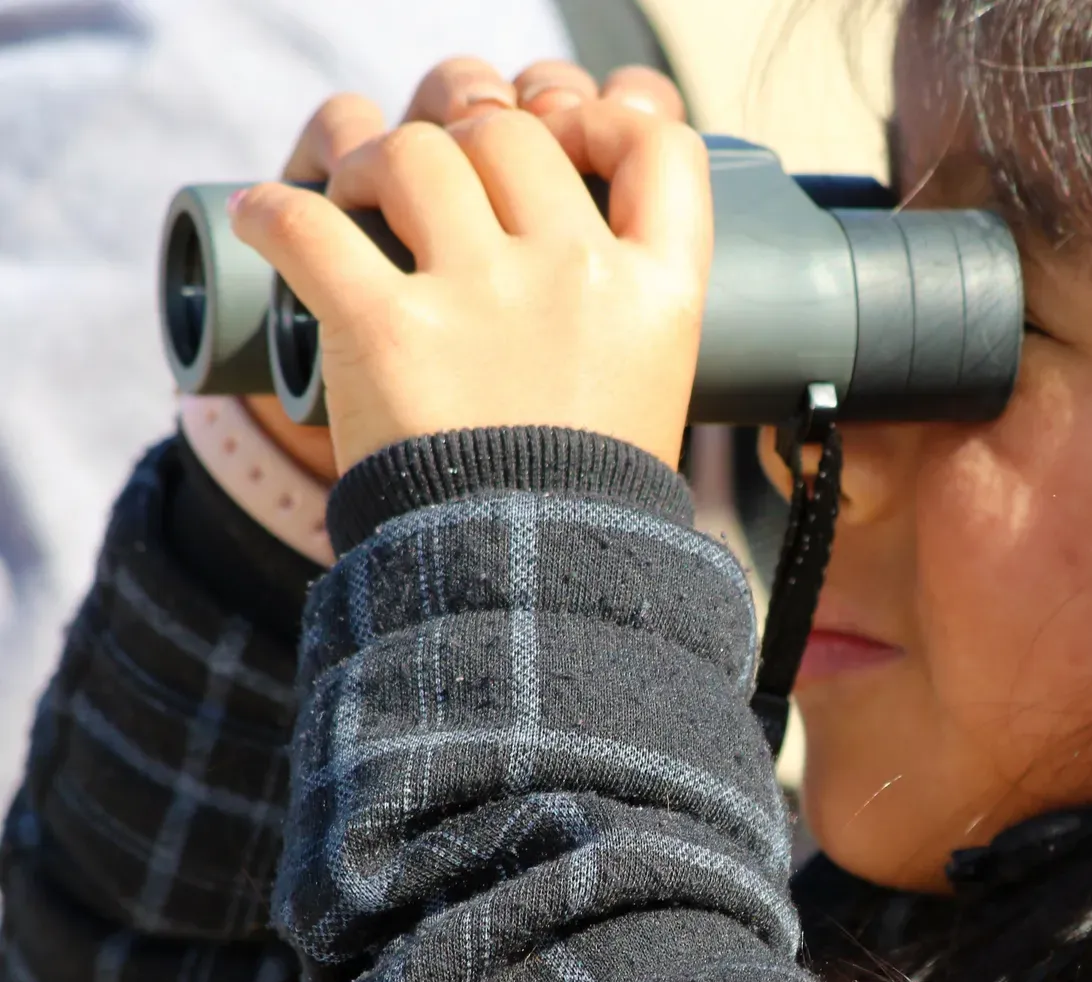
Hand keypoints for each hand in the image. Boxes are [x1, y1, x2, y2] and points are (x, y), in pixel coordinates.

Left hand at [241, 57, 688, 480]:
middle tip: (426, 187)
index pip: (659, 146)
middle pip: (510, 136)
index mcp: (658, 291)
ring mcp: (483, 297)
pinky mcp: (387, 327)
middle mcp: (577, 275)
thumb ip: (629, 298)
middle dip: (461, 146)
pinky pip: (309, 223)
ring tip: (352, 202)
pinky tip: (267, 218)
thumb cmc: (582, 493)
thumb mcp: (650, 385)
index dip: (605, 121)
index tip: (563, 142)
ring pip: (415, 152)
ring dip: (368, 164)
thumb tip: (578, 204)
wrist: (524, 584)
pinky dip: (275, 212)